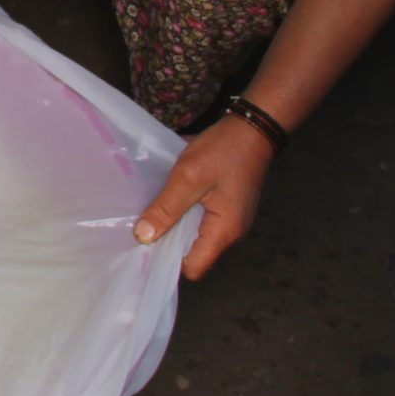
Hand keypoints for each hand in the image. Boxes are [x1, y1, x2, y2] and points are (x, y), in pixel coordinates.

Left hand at [133, 116, 274, 279]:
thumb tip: (143, 236)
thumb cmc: (223, 150)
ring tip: (152, 213)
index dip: (168, 260)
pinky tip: (170, 201)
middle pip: (195, 254)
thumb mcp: (188, 177)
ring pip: (197, 237)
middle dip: (168, 243)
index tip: (145, 245)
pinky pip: (203, 222)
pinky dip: (186, 215)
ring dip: (176, 227)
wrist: (252, 128)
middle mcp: (232, 233)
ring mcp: (232, 221)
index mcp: (225, 231)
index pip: (194, 267)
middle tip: (142, 228)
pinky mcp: (229, 209)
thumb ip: (166, 208)